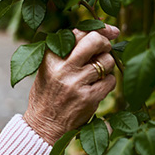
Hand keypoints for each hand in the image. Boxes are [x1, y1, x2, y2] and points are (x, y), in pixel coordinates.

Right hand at [23, 25, 118, 144]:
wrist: (44, 125)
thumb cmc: (49, 93)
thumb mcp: (49, 67)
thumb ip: (69, 49)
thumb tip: (104, 30)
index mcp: (50, 57)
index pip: (79, 33)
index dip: (99, 29)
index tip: (111, 31)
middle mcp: (63, 68)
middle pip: (95, 41)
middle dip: (105, 43)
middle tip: (105, 50)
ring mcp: (76, 83)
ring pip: (107, 61)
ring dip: (107, 65)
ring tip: (96, 74)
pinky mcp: (88, 98)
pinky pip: (110, 81)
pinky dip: (108, 82)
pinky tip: (97, 87)